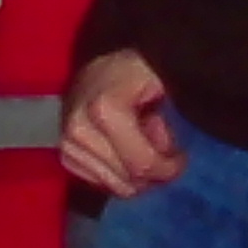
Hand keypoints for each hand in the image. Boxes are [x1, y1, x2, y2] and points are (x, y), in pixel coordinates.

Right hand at [57, 49, 184, 198]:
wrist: (105, 60)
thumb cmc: (140, 70)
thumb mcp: (164, 85)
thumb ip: (171, 123)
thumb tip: (170, 155)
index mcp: (103, 109)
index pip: (142, 164)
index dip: (169, 167)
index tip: (181, 156)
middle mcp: (78, 129)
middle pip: (129, 182)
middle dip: (152, 169)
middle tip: (159, 141)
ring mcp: (67, 143)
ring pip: (116, 186)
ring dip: (134, 170)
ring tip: (140, 141)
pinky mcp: (66, 154)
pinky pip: (101, 183)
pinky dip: (118, 172)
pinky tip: (123, 148)